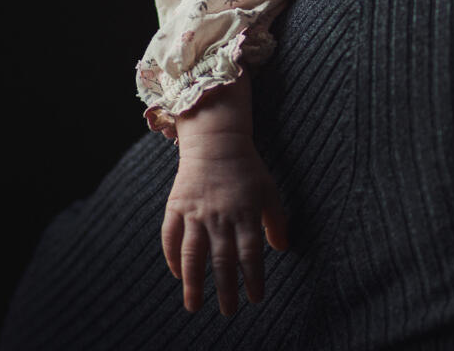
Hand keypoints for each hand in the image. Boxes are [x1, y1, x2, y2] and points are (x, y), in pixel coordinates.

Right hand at [161, 76, 288, 314]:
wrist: (216, 141)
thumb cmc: (247, 168)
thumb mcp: (269, 191)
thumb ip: (276, 221)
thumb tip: (282, 248)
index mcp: (245, 213)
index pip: (250, 254)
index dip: (253, 278)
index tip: (255, 298)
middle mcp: (220, 217)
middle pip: (222, 260)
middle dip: (225, 290)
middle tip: (228, 312)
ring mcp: (195, 213)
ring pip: (193, 255)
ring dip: (193, 283)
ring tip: (194, 307)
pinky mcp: (177, 207)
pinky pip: (171, 237)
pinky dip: (172, 258)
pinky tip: (177, 275)